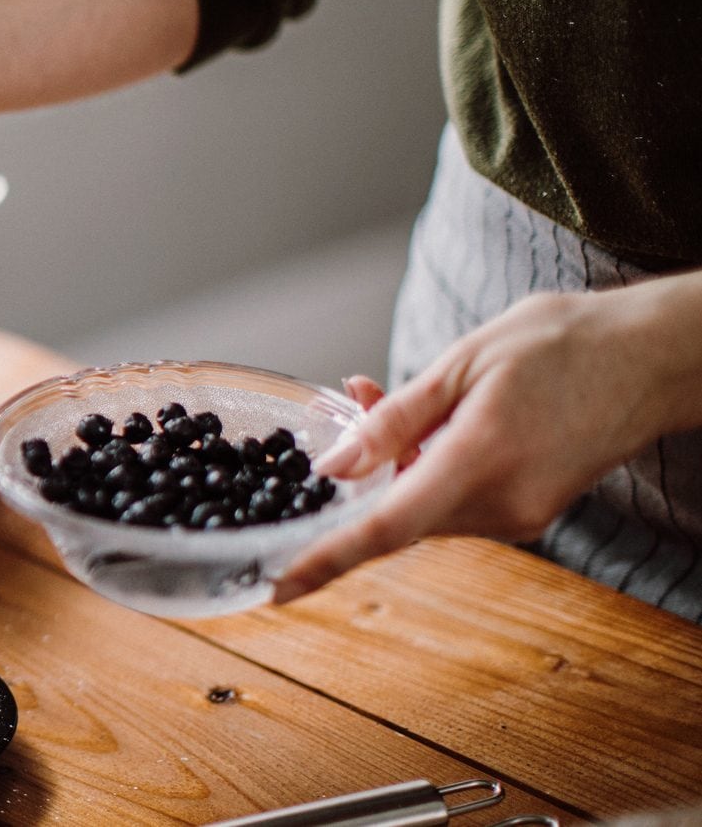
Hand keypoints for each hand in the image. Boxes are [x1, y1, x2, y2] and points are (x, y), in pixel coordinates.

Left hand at [274, 286, 701, 602]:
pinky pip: (455, 502)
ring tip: (389, 395)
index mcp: (480, 463)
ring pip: (422, 509)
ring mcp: (519, 516)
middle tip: (354, 399)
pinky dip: (427, 471)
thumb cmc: (565, 345)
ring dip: (394, 467)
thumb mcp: (462, 364)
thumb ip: (393, 420)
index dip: (325, 560)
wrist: (654, 358)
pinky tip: (430, 423)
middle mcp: (501, 506)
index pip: (384, 529)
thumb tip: (334, 467)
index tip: (278, 587)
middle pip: (397, 516)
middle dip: (359, 475)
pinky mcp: (528, 512)